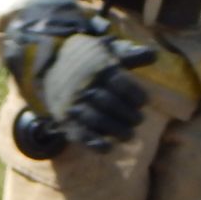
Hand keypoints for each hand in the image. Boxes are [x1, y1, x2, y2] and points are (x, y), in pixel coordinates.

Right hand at [3, 9, 157, 152]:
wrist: (45, 64)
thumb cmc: (84, 59)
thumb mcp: (105, 51)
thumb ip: (129, 55)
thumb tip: (155, 55)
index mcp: (98, 68)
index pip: (123, 86)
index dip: (137, 97)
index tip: (142, 102)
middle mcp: (85, 86)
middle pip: (113, 105)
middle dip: (130, 116)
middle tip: (137, 120)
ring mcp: (74, 104)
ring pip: (99, 121)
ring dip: (118, 132)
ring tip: (129, 135)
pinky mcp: (65, 119)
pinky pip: (81, 135)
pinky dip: (96, 144)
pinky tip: (108, 148)